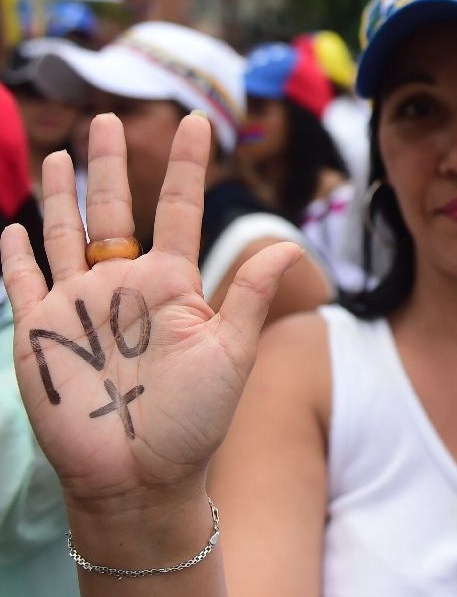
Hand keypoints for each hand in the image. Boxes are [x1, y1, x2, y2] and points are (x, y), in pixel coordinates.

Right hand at [0, 114, 300, 511]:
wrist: (140, 478)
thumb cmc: (194, 421)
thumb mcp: (231, 353)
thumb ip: (249, 294)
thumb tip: (289, 244)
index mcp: (171, 285)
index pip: (178, 209)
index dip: (187, 166)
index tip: (199, 123)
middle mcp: (123, 287)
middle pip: (113, 211)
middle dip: (112, 165)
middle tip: (112, 118)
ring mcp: (78, 307)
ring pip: (65, 235)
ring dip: (63, 196)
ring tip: (66, 153)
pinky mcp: (39, 332)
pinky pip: (23, 282)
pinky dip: (17, 253)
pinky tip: (13, 226)